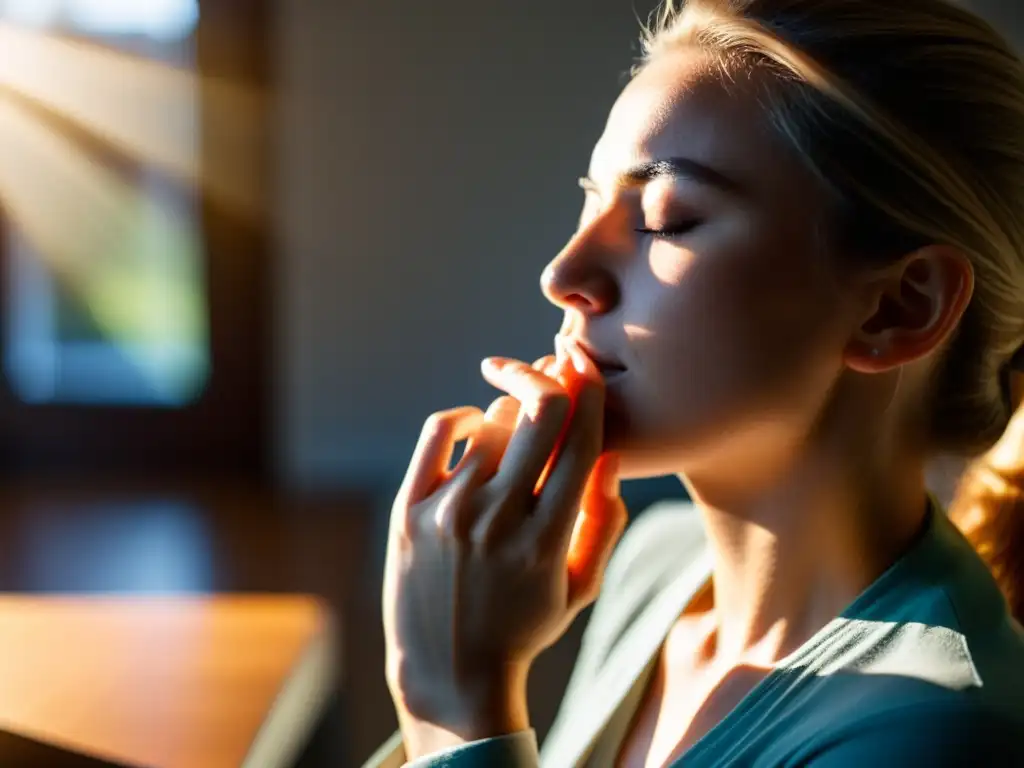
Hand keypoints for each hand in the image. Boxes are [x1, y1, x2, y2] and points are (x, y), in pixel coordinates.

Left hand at [382, 340, 625, 756]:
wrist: (447, 669)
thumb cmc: (524, 627)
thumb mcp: (580, 587)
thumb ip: (603, 521)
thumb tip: (611, 454)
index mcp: (546, 540)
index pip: (580, 443)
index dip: (591, 394)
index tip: (588, 368)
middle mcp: (497, 519)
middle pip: (538, 414)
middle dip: (553, 378)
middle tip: (554, 367)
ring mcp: (448, 512)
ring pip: (492, 423)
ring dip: (512, 414)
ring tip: (516, 433)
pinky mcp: (408, 509)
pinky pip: (439, 431)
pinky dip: (464, 417)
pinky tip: (477, 426)